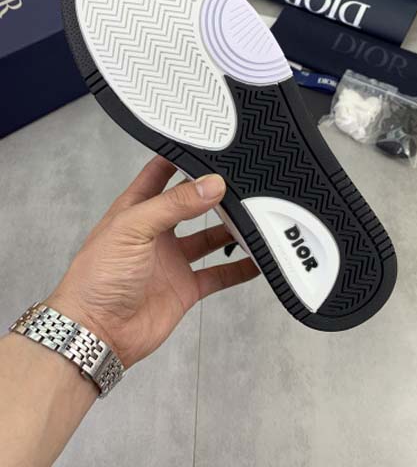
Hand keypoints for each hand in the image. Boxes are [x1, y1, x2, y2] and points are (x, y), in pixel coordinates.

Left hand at [47, 157, 258, 367]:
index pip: (159, 174)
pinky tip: (256, 260)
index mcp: (136, 210)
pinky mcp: (185, 287)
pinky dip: (238, 268)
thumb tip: (210, 184)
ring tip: (255, 216)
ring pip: (210, 237)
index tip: (206, 146)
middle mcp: (156, 232)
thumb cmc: (97, 278)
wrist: (97, 333)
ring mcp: (172, 260)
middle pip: (191, 205)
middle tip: (239, 182)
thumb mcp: (133, 228)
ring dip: (230, 229)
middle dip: (212, 193)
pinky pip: (218, 274)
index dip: (179, 158)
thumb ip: (173, 205)